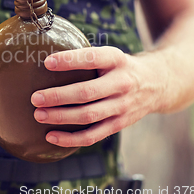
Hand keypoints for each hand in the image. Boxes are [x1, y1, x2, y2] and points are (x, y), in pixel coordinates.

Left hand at [31, 46, 166, 146]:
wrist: (158, 83)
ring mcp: (122, 106)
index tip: (47, 62)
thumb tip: (45, 60)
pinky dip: (71, 138)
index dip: (69, 60)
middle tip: (35, 98)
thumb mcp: (110, 54)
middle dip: (58, 96)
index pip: (92, 58)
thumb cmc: (120, 66)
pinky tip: (50, 136)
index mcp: (116, 60)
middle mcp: (121, 83)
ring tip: (38, 115)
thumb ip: (86, 58)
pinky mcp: (119, 124)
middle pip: (87, 92)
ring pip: (89, 116)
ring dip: (61, 117)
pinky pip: (93, 135)